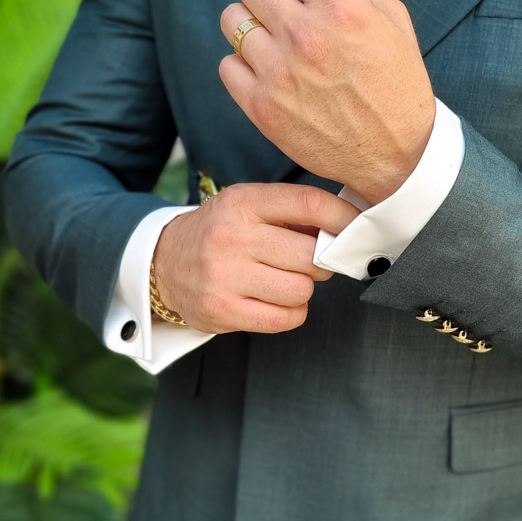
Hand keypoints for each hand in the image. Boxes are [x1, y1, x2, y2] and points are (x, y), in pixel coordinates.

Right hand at [151, 182, 358, 333]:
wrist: (163, 263)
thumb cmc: (222, 233)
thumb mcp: (249, 206)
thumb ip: (293, 212)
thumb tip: (350, 225)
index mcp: (243, 202)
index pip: (309, 204)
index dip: (344, 219)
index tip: (358, 229)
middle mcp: (232, 237)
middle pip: (311, 256)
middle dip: (321, 261)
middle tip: (309, 261)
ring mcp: (224, 276)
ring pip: (302, 290)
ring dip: (303, 289)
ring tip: (286, 281)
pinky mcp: (222, 311)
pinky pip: (286, 318)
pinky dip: (291, 312)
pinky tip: (276, 300)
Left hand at [217, 0, 435, 205]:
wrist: (398, 155)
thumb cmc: (398, 83)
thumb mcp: (391, 18)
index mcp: (341, 6)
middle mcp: (306, 36)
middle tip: (287, 12)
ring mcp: (279, 74)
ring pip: (232, 20)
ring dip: (251, 26)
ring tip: (277, 43)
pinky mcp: (263, 108)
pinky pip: (227, 65)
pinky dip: (244, 66)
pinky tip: (270, 73)